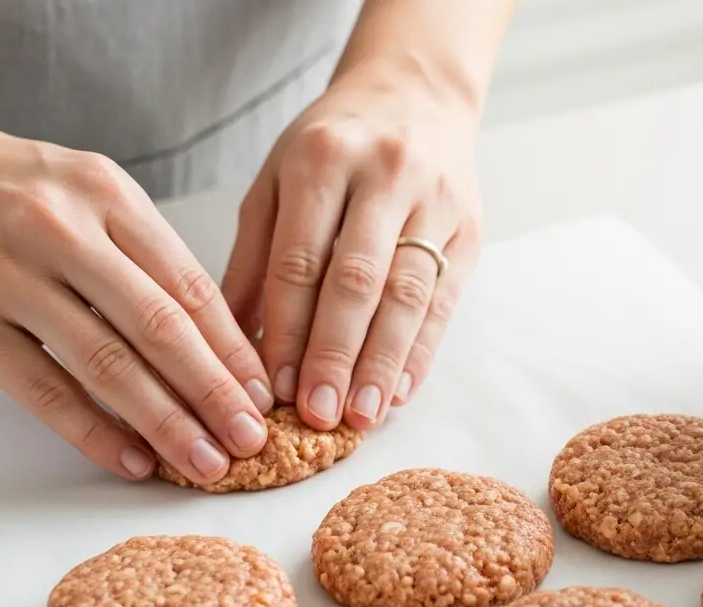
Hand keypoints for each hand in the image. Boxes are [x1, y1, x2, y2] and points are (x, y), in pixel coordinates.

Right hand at [0, 107, 273, 483]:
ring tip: (206, 462)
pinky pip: (44, 389)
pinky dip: (94, 432)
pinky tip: (133, 460)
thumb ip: (144, 254)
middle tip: (252, 439)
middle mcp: (62, 230)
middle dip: (214, 391)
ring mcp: (8, 277)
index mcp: (107, 195)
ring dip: (164, 423)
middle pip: (159, 327)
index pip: (189, 283)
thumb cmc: (7, 190)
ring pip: (106, 364)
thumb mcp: (86, 193)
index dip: (234, 347)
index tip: (264, 392)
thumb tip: (219, 339)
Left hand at [221, 70, 482, 431]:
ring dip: (383, 362)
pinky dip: (421, 351)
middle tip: (317, 414)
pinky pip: (445, 300)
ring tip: (361, 415)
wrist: (416, 95)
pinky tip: (400, 391)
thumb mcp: (277, 180)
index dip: (287, 329)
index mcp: (322, 158)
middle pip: (357, 280)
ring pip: (408, 294)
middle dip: (335, 354)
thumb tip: (232, 342)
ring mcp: (435, 200)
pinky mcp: (470, 228)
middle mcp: (384, 174)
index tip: (273, 387)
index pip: (299, 259)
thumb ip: (253, 256)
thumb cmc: (333, 146)